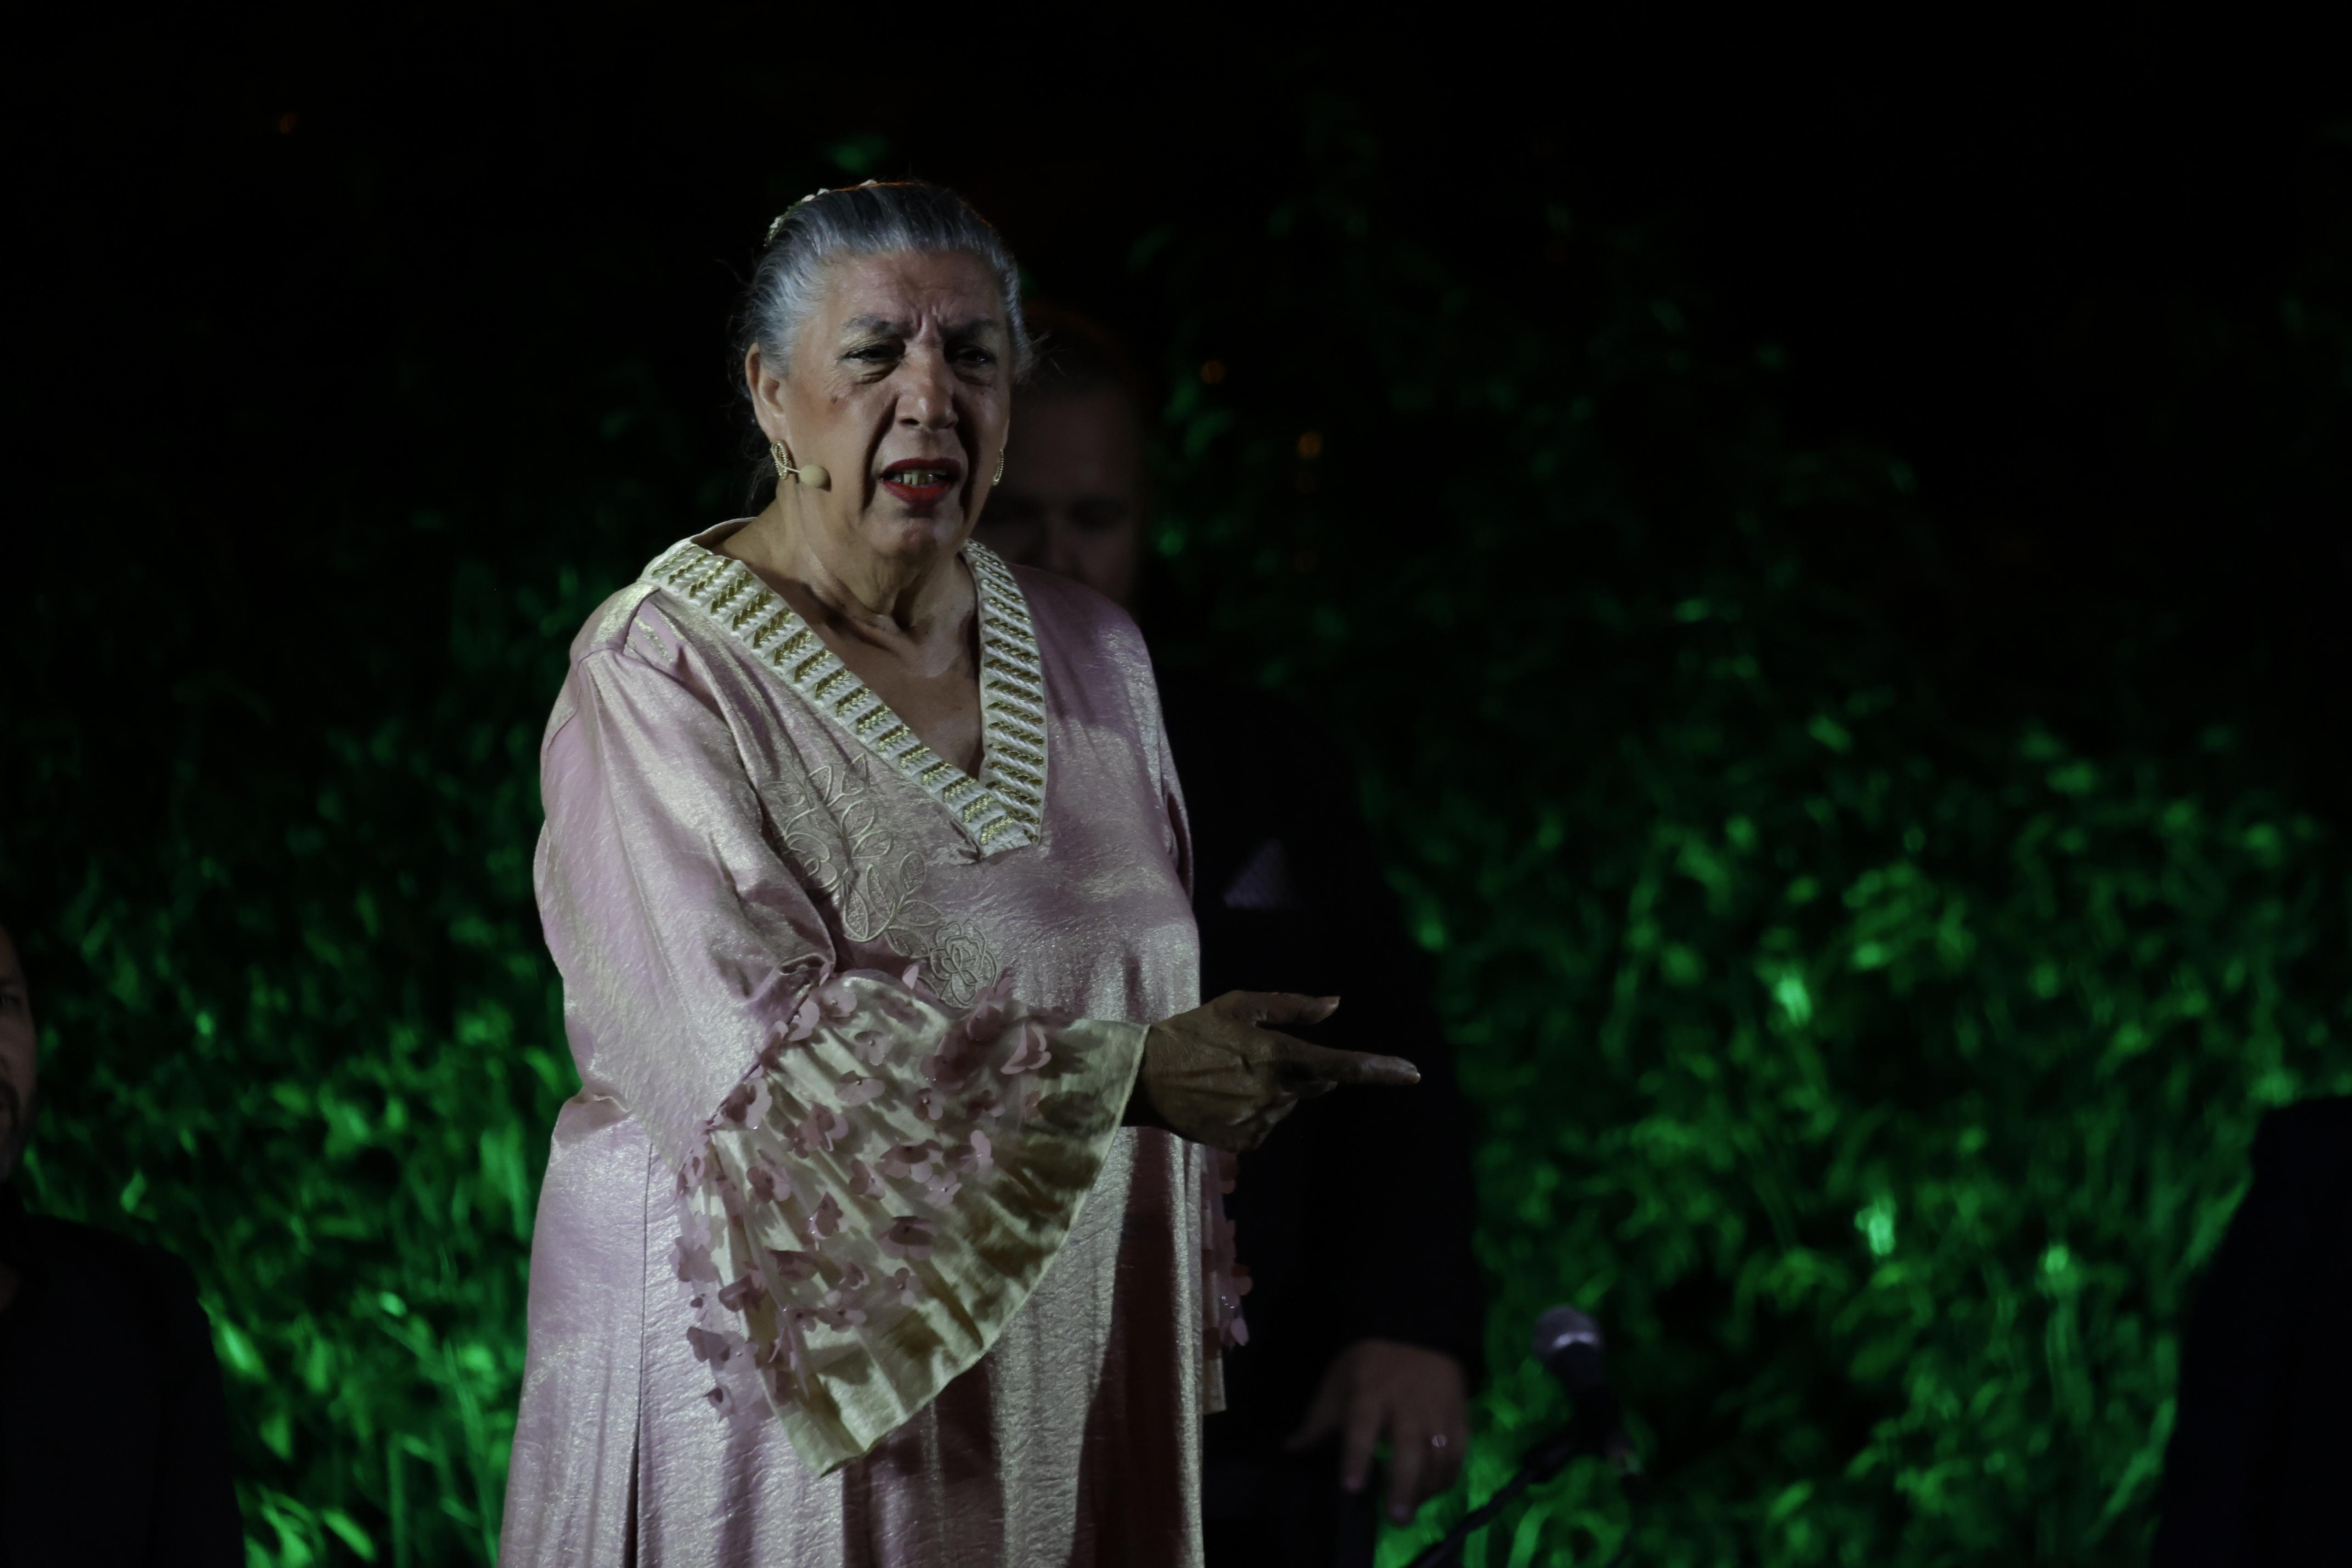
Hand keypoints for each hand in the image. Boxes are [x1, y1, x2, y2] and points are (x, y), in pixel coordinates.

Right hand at [1138, 992, 1417, 1152]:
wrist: (1142, 1077)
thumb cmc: (1191, 1032)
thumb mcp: (1238, 1005)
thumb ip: (1292, 1006)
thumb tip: (1336, 1004)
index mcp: (1277, 1055)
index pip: (1342, 1066)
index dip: (1380, 1070)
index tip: (1413, 1074)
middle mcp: (1275, 1093)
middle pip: (1315, 1083)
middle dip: (1301, 1069)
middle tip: (1254, 1054)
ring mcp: (1261, 1122)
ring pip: (1288, 1104)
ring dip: (1273, 1090)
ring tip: (1227, 1075)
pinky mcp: (1245, 1144)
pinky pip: (1267, 1126)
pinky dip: (1254, 1112)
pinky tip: (1223, 1098)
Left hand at [1288, 1339, 1468, 1522]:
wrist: (1414, 1331)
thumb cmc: (1366, 1365)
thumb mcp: (1336, 1385)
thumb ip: (1317, 1422)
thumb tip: (1289, 1450)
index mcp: (1369, 1395)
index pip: (1362, 1427)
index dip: (1357, 1457)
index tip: (1352, 1487)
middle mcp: (1406, 1405)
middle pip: (1409, 1448)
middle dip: (1403, 1485)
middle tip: (1395, 1518)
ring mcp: (1436, 1411)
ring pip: (1438, 1455)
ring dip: (1426, 1488)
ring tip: (1410, 1511)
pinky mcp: (1459, 1417)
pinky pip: (1459, 1453)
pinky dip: (1448, 1477)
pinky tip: (1433, 1491)